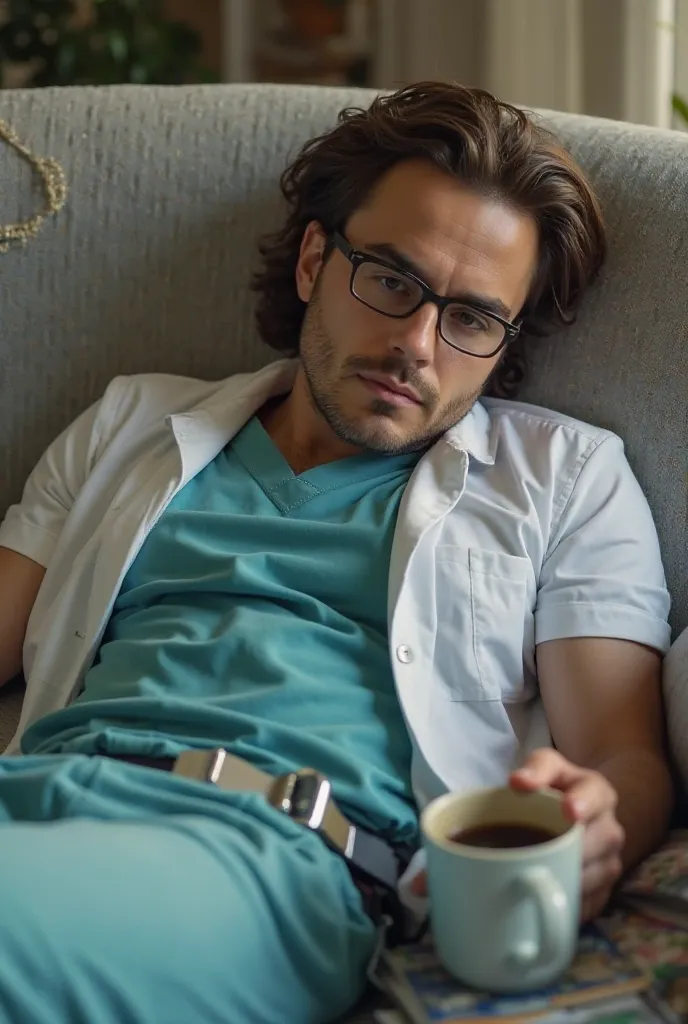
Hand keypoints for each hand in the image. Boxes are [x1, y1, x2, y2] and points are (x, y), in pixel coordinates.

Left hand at [510, 749, 624, 921]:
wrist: (575, 811)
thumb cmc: (555, 787)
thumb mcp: (546, 766)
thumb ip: (536, 768)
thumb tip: (518, 782)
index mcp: (597, 791)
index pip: (594, 795)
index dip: (583, 803)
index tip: (570, 811)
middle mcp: (610, 827)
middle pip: (597, 841)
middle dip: (573, 849)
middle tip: (544, 853)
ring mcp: (611, 860)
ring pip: (596, 876)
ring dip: (569, 879)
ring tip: (541, 878)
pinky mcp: (606, 889)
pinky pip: (592, 903)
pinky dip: (571, 905)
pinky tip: (552, 902)